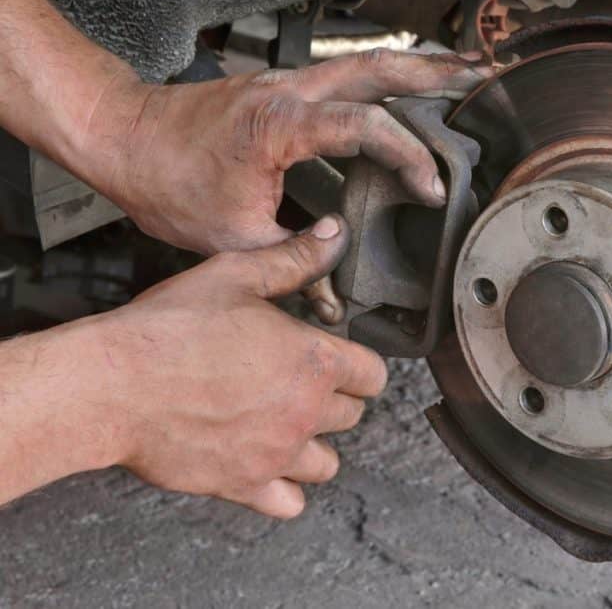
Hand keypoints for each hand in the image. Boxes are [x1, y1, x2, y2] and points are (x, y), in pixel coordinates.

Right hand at [90, 214, 383, 517]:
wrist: (110, 384)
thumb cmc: (168, 329)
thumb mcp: (236, 275)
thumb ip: (294, 259)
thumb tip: (334, 235)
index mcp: (314, 360)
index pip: (374, 374)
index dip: (358, 364)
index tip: (336, 359)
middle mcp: (306, 411)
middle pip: (351, 416)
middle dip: (331, 399)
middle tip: (296, 384)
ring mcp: (278, 453)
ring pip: (326, 462)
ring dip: (312, 444)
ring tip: (282, 423)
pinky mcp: (245, 484)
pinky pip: (290, 502)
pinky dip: (284, 489)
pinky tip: (265, 463)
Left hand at [94, 49, 491, 255]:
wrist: (124, 137)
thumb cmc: (166, 178)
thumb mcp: (234, 238)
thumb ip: (294, 264)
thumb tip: (333, 301)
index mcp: (282, 123)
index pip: (366, 127)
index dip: (407, 157)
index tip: (430, 188)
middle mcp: (291, 91)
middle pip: (380, 69)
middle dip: (436, 74)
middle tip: (483, 80)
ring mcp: (288, 83)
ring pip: (365, 64)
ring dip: (415, 68)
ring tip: (460, 76)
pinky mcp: (282, 89)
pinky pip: (345, 76)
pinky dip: (382, 80)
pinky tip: (399, 93)